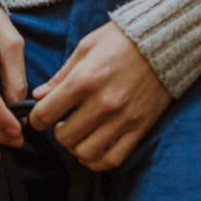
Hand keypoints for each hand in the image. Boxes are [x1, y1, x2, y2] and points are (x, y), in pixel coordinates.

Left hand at [28, 22, 170, 170]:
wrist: (165, 42)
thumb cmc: (121, 40)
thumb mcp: (86, 47)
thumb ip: (61, 75)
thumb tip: (39, 96)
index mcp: (85, 79)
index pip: (46, 113)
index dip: (35, 119)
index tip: (38, 117)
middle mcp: (103, 103)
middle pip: (65, 137)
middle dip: (57, 132)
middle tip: (61, 123)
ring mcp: (123, 119)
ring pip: (86, 153)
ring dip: (76, 148)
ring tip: (78, 135)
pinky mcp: (140, 128)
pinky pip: (113, 159)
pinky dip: (98, 160)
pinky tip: (93, 148)